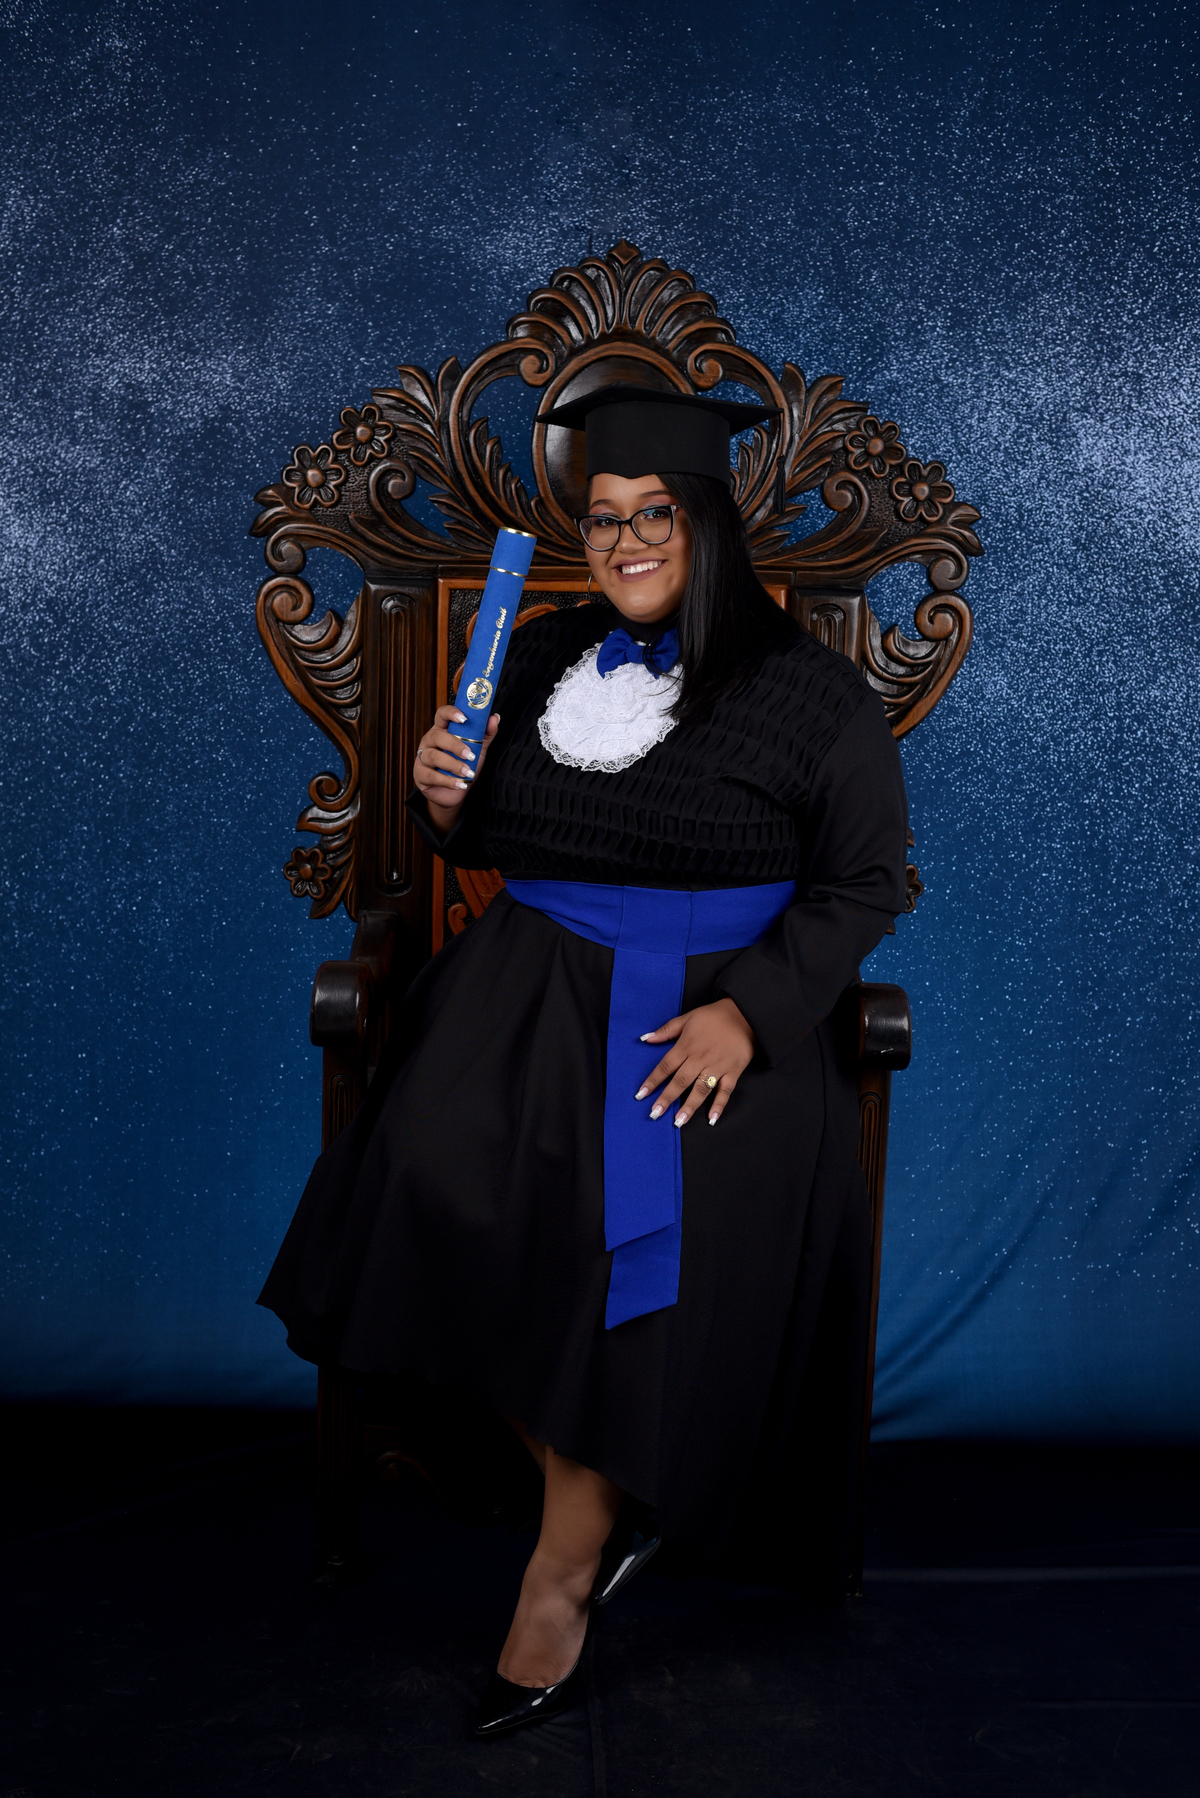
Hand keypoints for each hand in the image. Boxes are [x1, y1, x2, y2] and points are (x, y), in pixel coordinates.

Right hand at [413, 706, 499, 831]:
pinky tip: (460, 784)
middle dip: (455, 745)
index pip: (442, 714)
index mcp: (442, 730)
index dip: (451, 713)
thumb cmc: (464, 766)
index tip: (464, 718)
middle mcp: (430, 741)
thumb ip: (485, 734)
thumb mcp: (477, 749)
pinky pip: (431, 776)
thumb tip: (494, 718)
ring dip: (453, 765)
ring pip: (433, 756)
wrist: (455, 793)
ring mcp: (422, 757)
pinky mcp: (420, 775)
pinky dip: (448, 781)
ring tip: (468, 773)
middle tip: (470, 755)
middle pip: (437, 736)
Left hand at [635, 997, 756, 1126]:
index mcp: (687, 1046)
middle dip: (667, 1098)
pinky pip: (725, 1091)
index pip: (665, 1066)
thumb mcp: (687, 1018)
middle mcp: (700, 1058)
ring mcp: (717, 1066)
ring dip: (689, 1106)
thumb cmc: (714, 1016)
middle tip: (655, 1114)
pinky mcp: (733, 1072)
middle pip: (680, 1081)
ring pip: (701, 1090)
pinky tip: (712, 1119)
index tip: (641, 1095)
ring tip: (679, 1121)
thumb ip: (666, 1030)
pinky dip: (719, 1105)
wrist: (745, 1014)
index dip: (652, 1081)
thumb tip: (645, 1039)